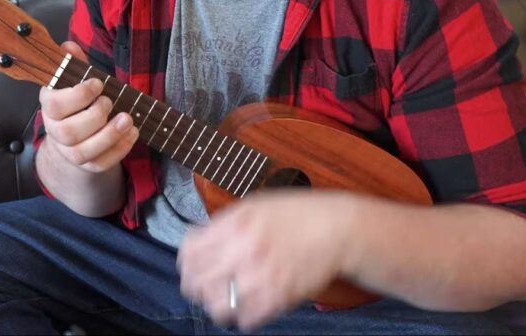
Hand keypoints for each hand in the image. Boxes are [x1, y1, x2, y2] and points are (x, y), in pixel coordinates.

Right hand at [38, 41, 138, 173]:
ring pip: (83, 152)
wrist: (72, 137)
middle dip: (94, 117)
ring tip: (127, 119)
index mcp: (51, 107)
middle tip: (109, 102)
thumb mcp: (74, 81)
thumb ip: (73, 64)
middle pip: (68, 132)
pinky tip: (132, 133)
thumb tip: (68, 46)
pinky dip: (119, 149)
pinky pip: (101, 163)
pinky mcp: (87, 165)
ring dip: (109, 136)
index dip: (77, 96)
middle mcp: (56, 132)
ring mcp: (70, 152)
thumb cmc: (77, 103)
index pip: (54, 105)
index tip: (98, 84)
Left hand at [177, 190, 359, 330]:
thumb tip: (199, 242)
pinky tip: (249, 304)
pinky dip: (243, 316)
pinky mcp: (279, 297)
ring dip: (217, 304)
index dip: (187, 262)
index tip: (191, 266)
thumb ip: (225, 224)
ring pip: (217, 306)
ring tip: (225, 298)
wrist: (337, 229)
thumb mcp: (255, 206)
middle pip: (197, 282)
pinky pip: (246, 320)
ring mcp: (261, 276)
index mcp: (235, 224)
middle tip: (204, 287)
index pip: (190, 252)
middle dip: (197, 286)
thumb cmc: (298, 215)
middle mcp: (244, 250)